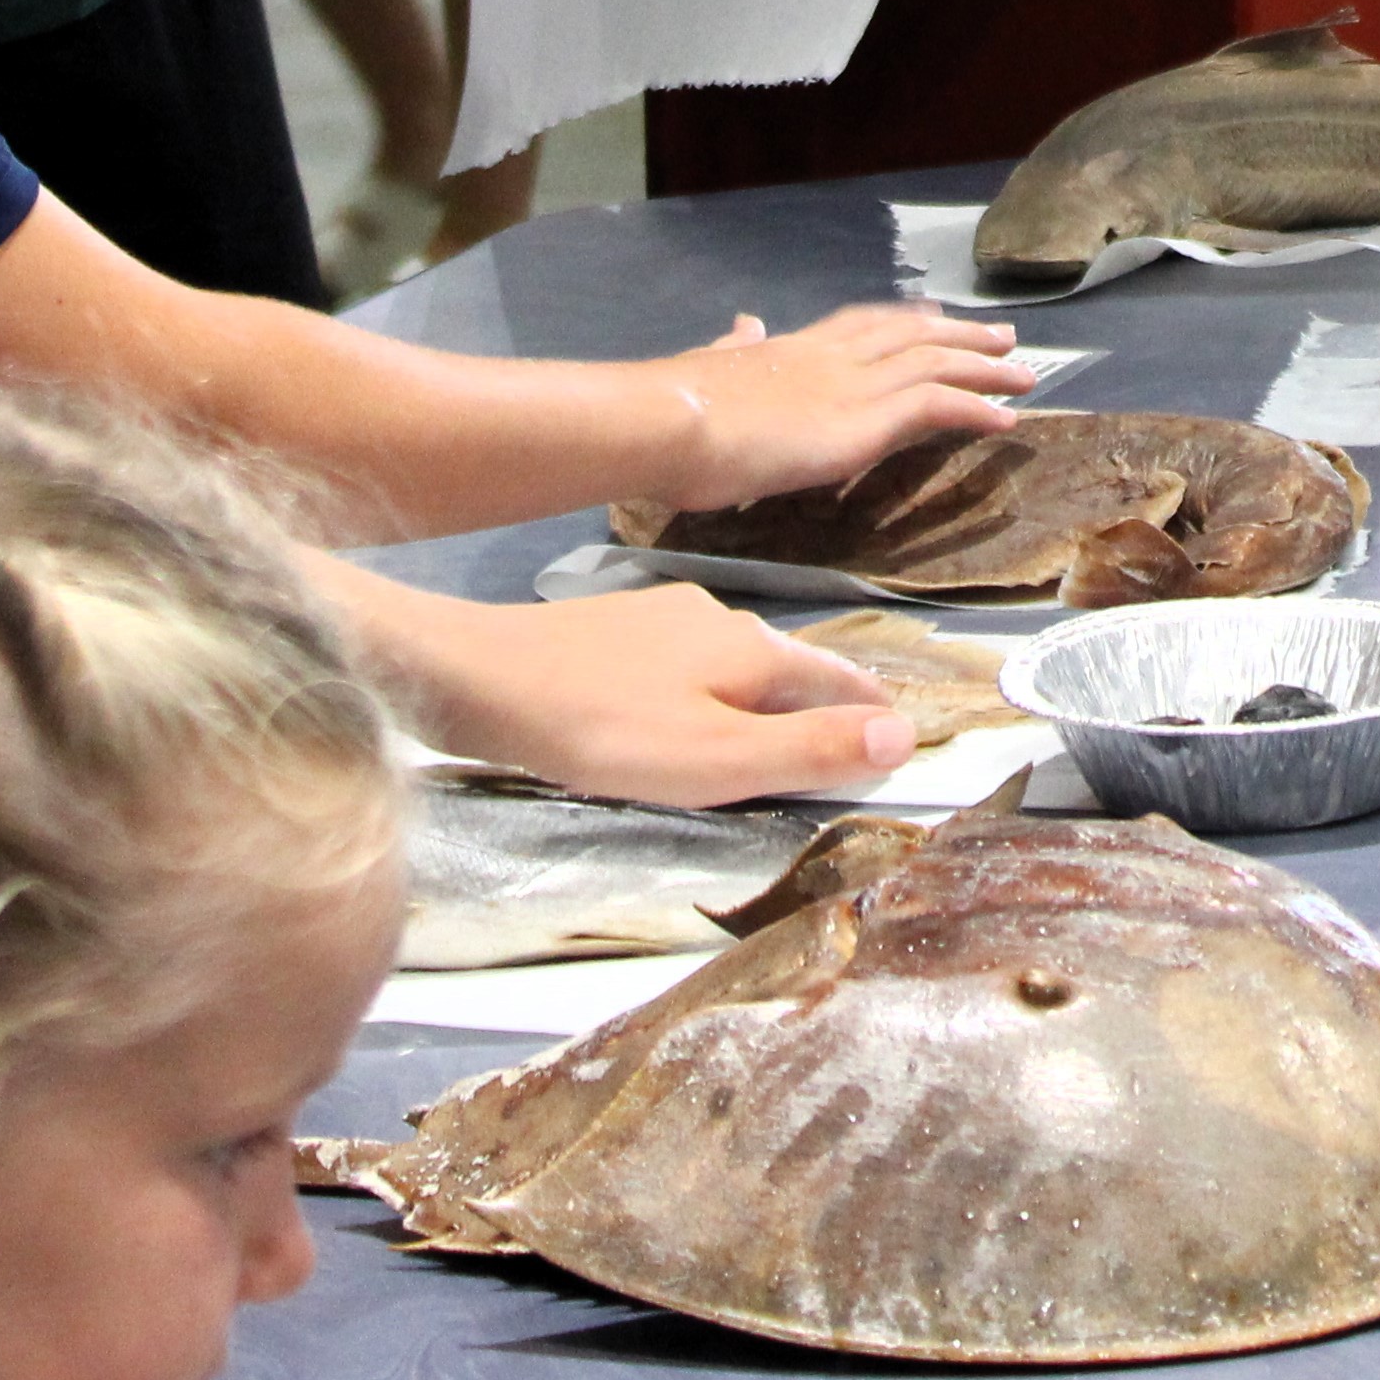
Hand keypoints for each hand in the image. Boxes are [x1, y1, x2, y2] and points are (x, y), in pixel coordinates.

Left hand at [379, 581, 907, 804]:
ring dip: (762, 703)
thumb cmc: (600, 727)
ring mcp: (661, 619)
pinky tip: (681, 722)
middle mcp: (717, 619)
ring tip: (768, 746)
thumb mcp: (714, 760)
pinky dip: (708, 696)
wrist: (475, 676)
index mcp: (753, 648)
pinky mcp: (613, 633)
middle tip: (842, 753)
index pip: (840, 681)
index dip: (873, 716)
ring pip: (735, 666)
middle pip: (790, 670)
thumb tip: (904, 738)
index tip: (902, 743)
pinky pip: (686, 667)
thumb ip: (808, 751)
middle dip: (819, 708)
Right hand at [647, 304, 1032, 508]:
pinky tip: (1005, 418)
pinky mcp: (865, 422)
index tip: (935, 316)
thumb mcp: (706, 366)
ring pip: (937, 364)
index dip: (904, 320)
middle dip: (962, 335)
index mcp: (790, 348)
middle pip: (914, 336)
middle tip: (1003, 337)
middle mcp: (831, 358)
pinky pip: (938, 407)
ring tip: (1024, 376)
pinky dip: (977, 408)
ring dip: (986, 368)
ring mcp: (852, 387)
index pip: (862, 325)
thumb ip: (731, 349)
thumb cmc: (672, 409)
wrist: (668, 421)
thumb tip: (742, 325)